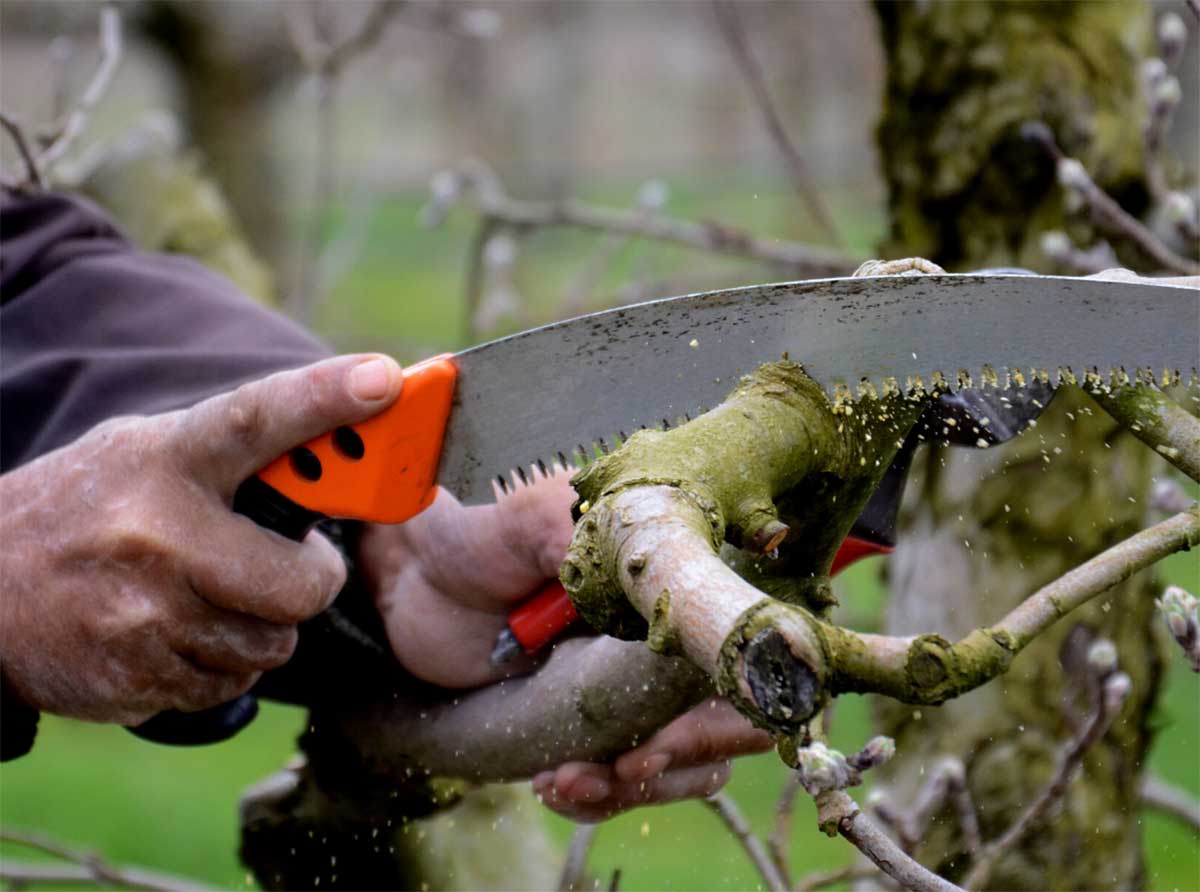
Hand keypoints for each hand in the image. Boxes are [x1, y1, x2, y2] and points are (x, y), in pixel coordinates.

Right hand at [0, 354, 402, 724]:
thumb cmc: (86, 512)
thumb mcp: (144, 455)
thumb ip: (227, 454)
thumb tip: (332, 445)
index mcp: (164, 461)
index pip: (253, 418)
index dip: (323, 398)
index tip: (383, 377)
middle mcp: (156, 534)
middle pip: (300, 583)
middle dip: (311, 582)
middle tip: (292, 567)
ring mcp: (143, 612)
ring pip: (273, 644)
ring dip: (260, 628)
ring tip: (208, 597)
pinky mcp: (134, 676)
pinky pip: (230, 685)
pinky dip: (219, 667)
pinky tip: (174, 634)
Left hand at [363, 473, 773, 819]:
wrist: (416, 580)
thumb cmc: (477, 535)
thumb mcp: (526, 521)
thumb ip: (583, 537)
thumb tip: (645, 565)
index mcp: (676, 580)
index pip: (739, 648)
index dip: (725, 700)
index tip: (669, 730)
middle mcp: (672, 638)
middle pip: (731, 719)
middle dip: (686, 755)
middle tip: (627, 764)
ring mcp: (639, 688)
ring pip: (687, 763)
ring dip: (639, 785)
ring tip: (569, 780)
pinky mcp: (599, 726)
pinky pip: (626, 781)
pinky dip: (598, 796)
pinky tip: (553, 785)